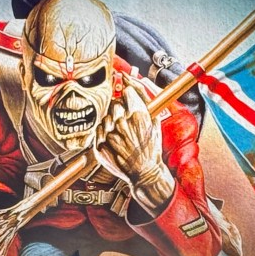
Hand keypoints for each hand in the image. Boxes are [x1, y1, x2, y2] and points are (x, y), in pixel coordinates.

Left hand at [94, 78, 174, 211]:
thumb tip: (131, 83)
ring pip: (106, 115)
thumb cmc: (151, 149)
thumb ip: (145, 102)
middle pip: (115, 103)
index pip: (127, 91)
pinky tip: (113, 138)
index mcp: (138, 115)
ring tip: (120, 132)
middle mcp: (122, 123)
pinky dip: (104, 131)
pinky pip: (98, 128)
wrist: (144, 172)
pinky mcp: (100, 144)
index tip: (128, 98)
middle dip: (120, 108)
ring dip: (111, 120)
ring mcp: (109, 134)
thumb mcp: (155, 123)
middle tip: (125, 120)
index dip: (129, 95)